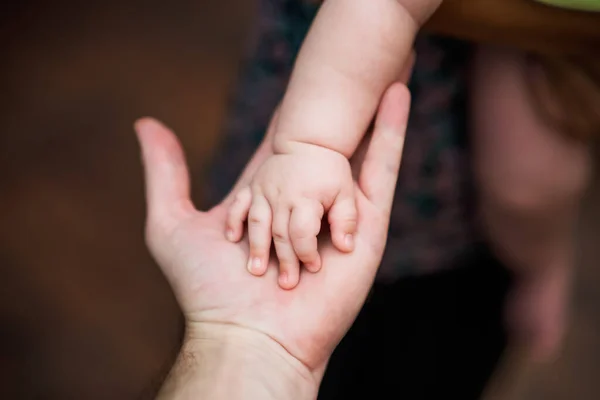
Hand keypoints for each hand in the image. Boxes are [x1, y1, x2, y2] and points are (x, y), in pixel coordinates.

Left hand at [136, 83, 410, 387]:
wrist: (248, 336)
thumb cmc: (208, 289)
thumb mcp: (173, 222)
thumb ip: (165, 172)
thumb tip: (146, 123)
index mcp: (270, 195)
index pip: (287, 140)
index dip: (299, 107)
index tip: (310, 77)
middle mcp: (307, 199)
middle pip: (329, 139)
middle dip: (344, 102)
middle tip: (356, 61)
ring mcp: (338, 211)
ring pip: (361, 147)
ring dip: (376, 105)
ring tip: (390, 64)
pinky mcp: (367, 226)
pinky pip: (383, 170)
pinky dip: (393, 131)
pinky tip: (401, 93)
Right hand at [226, 144, 356, 289]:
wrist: (309, 140)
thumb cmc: (331, 172)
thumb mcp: (346, 194)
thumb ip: (346, 220)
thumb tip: (347, 248)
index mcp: (307, 198)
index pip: (304, 232)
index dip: (308, 252)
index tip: (313, 268)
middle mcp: (283, 196)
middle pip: (281, 233)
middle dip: (284, 259)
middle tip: (286, 284)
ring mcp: (264, 191)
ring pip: (258, 223)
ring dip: (256, 247)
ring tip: (256, 270)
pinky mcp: (253, 187)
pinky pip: (239, 204)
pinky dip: (234, 220)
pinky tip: (232, 238)